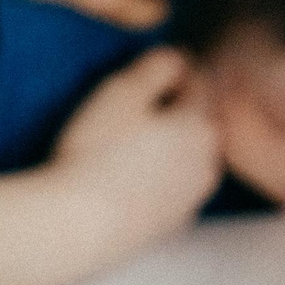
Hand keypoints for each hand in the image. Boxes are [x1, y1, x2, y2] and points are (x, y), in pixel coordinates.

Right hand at [49, 47, 222, 259]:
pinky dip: (167, 176)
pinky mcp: (173, 223)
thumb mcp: (122, 93)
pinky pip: (178, 188)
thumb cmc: (95, 154)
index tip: (158, 64)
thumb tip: (177, 58)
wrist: (76, 226)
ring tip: (144, 136)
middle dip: (182, 105)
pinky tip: (138, 175)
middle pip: (202, 120)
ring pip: (194, 156)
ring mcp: (193, 196)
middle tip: (149, 99)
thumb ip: (156, 67)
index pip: (200, 82)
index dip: (178, 68)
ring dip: (178, 142)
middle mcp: (208, 161)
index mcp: (200, 123)